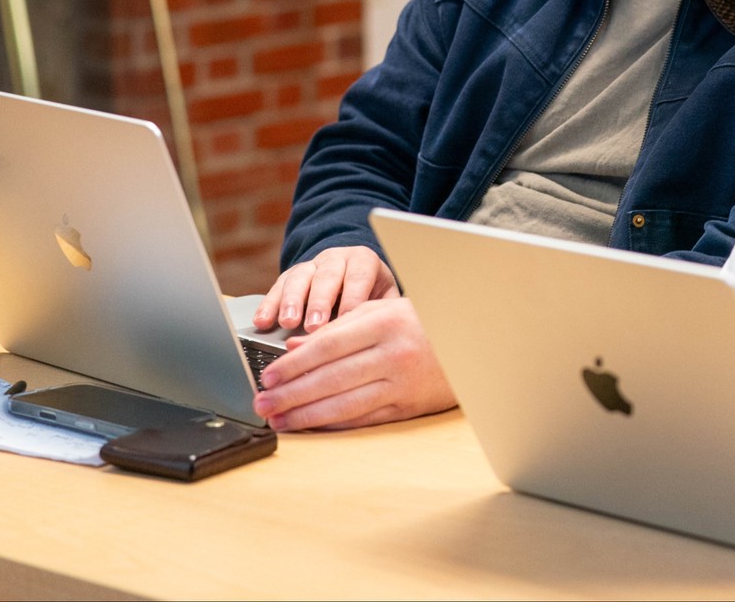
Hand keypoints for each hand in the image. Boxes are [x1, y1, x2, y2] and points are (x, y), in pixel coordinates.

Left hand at [252, 298, 456, 429]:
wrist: (472, 343)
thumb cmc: (423, 322)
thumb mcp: (384, 310)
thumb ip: (340, 326)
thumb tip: (295, 346)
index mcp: (384, 323)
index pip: (328, 346)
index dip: (294, 364)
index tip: (269, 376)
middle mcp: (393, 354)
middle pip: (331, 378)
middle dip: (291, 393)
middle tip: (262, 403)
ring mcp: (402, 384)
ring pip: (344, 403)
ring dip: (306, 414)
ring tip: (278, 419)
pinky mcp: (408, 407)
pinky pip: (363, 418)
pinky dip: (333, 423)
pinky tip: (311, 425)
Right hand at [253, 245, 398, 332]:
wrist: (355, 273)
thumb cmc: (374, 294)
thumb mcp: (387, 296)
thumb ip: (386, 309)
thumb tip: (395, 327)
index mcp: (363, 260)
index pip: (358, 277)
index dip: (351, 299)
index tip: (346, 322)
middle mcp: (335, 259)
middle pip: (326, 276)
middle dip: (319, 301)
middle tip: (314, 325)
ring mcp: (311, 265)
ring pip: (299, 278)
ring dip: (291, 302)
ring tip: (288, 322)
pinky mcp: (291, 276)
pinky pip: (278, 287)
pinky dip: (268, 304)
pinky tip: (263, 321)